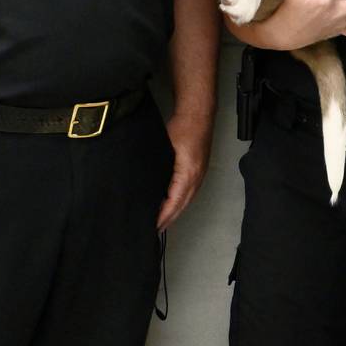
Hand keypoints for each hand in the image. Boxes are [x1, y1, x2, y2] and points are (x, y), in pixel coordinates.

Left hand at [157, 108, 213, 230]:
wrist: (199, 114)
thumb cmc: (183, 128)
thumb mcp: (165, 148)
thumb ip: (158, 168)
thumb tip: (146, 185)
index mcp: (188, 175)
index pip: (174, 202)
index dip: (163, 216)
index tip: (153, 227)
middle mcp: (197, 178)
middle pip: (182, 205)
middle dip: (169, 219)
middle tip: (155, 230)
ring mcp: (200, 175)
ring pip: (187, 200)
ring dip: (175, 212)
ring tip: (162, 221)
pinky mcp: (199, 170)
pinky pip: (189, 192)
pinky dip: (180, 202)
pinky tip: (172, 203)